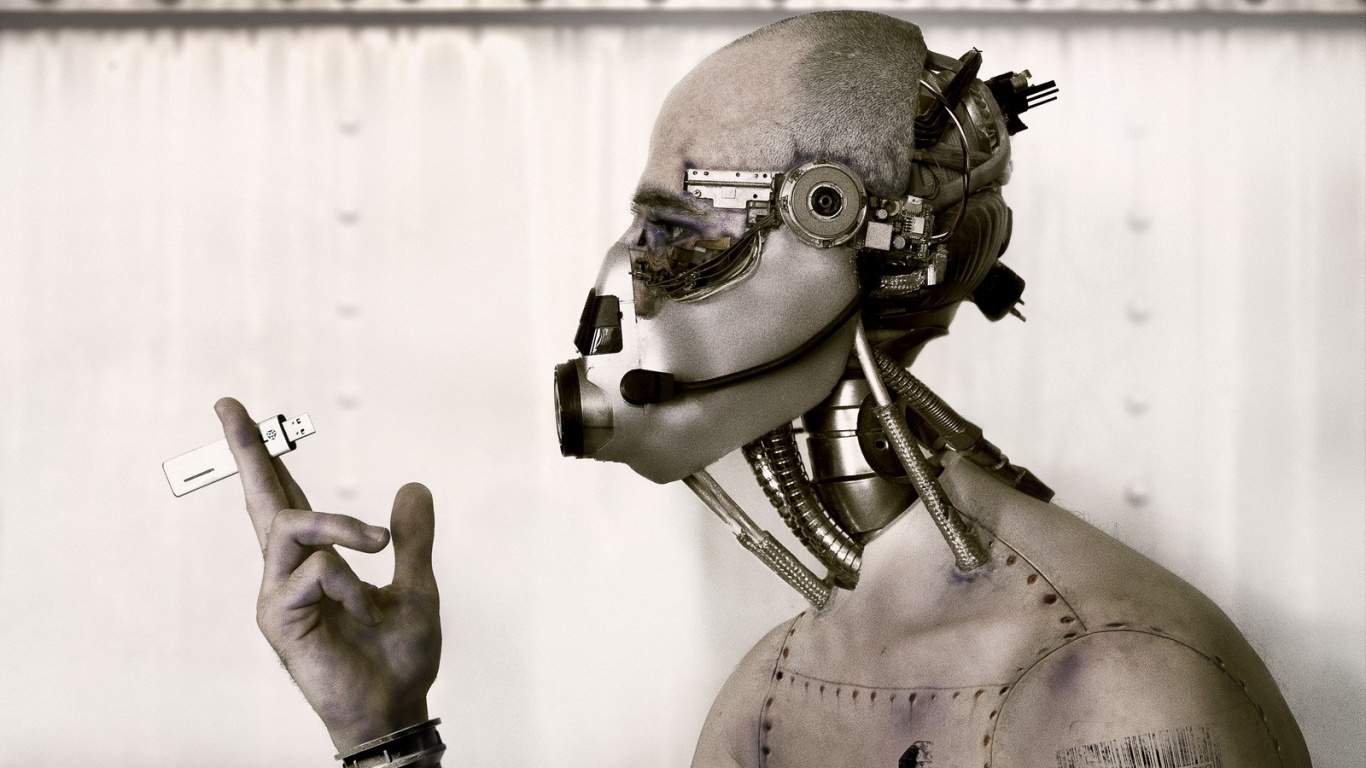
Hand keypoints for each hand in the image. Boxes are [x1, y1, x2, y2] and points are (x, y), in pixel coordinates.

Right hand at [215, 397, 441, 751]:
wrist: (397, 703)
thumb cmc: (399, 653)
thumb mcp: (417, 585)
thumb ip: (411, 539)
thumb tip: (413, 485)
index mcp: (315, 560)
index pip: (286, 498)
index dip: (265, 457)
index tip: (237, 412)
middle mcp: (287, 572)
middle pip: (261, 499)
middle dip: (247, 450)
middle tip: (226, 403)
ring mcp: (276, 594)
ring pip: (294, 526)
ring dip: (341, 529)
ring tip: (376, 547)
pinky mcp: (277, 618)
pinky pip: (314, 571)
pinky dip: (349, 584)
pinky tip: (363, 609)